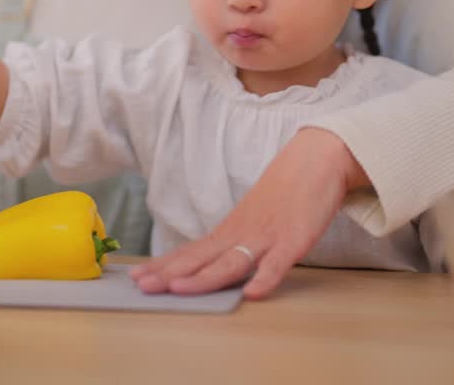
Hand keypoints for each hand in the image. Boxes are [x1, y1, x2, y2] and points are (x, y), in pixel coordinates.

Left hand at [129, 127, 367, 298]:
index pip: (191, 251)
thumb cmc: (283, 192)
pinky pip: (278, 263)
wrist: (316, 160)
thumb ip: (233, 242)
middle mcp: (241, 234)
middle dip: (170, 274)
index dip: (164, 266)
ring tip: (179, 290)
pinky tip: (252, 293)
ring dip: (204, 277)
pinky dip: (265, 278)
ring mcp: (266, 237)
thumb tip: (210, 263)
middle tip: (142, 286)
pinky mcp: (294, 240)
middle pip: (202, 258)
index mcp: (230, 230)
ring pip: (231, 262)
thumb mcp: (251, 217)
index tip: (137, 277)